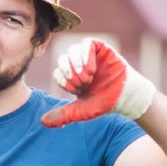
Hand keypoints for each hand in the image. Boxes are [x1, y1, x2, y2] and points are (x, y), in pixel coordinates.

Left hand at [40, 37, 154, 127]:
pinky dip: (85, 55)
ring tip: (88, 77)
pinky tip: (91, 68)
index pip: (58, 72)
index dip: (65, 81)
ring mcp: (90, 56)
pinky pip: (86, 43)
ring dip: (76, 65)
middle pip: (62, 60)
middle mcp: (80, 65)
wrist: (124, 97)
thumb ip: (62, 116)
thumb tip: (41, 122)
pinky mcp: (100, 48)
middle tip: (83, 84)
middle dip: (70, 74)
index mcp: (73, 77)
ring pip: (72, 51)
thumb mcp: (80, 111)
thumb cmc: (104, 103)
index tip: (78, 91)